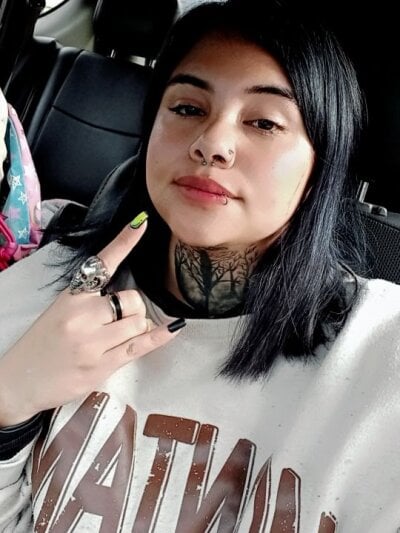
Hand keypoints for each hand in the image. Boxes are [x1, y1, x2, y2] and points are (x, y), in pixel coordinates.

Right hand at [0, 216, 183, 425]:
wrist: (18, 381)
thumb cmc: (42, 345)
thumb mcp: (59, 311)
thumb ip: (89, 300)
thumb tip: (128, 297)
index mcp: (72, 296)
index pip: (103, 263)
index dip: (125, 242)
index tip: (141, 222)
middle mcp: (82, 315)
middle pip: (132, 300)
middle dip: (133, 310)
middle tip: (117, 324)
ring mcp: (92, 341)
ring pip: (138, 322)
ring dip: (136, 329)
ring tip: (115, 340)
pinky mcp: (102, 364)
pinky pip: (140, 345)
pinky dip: (159, 336)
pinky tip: (172, 329)